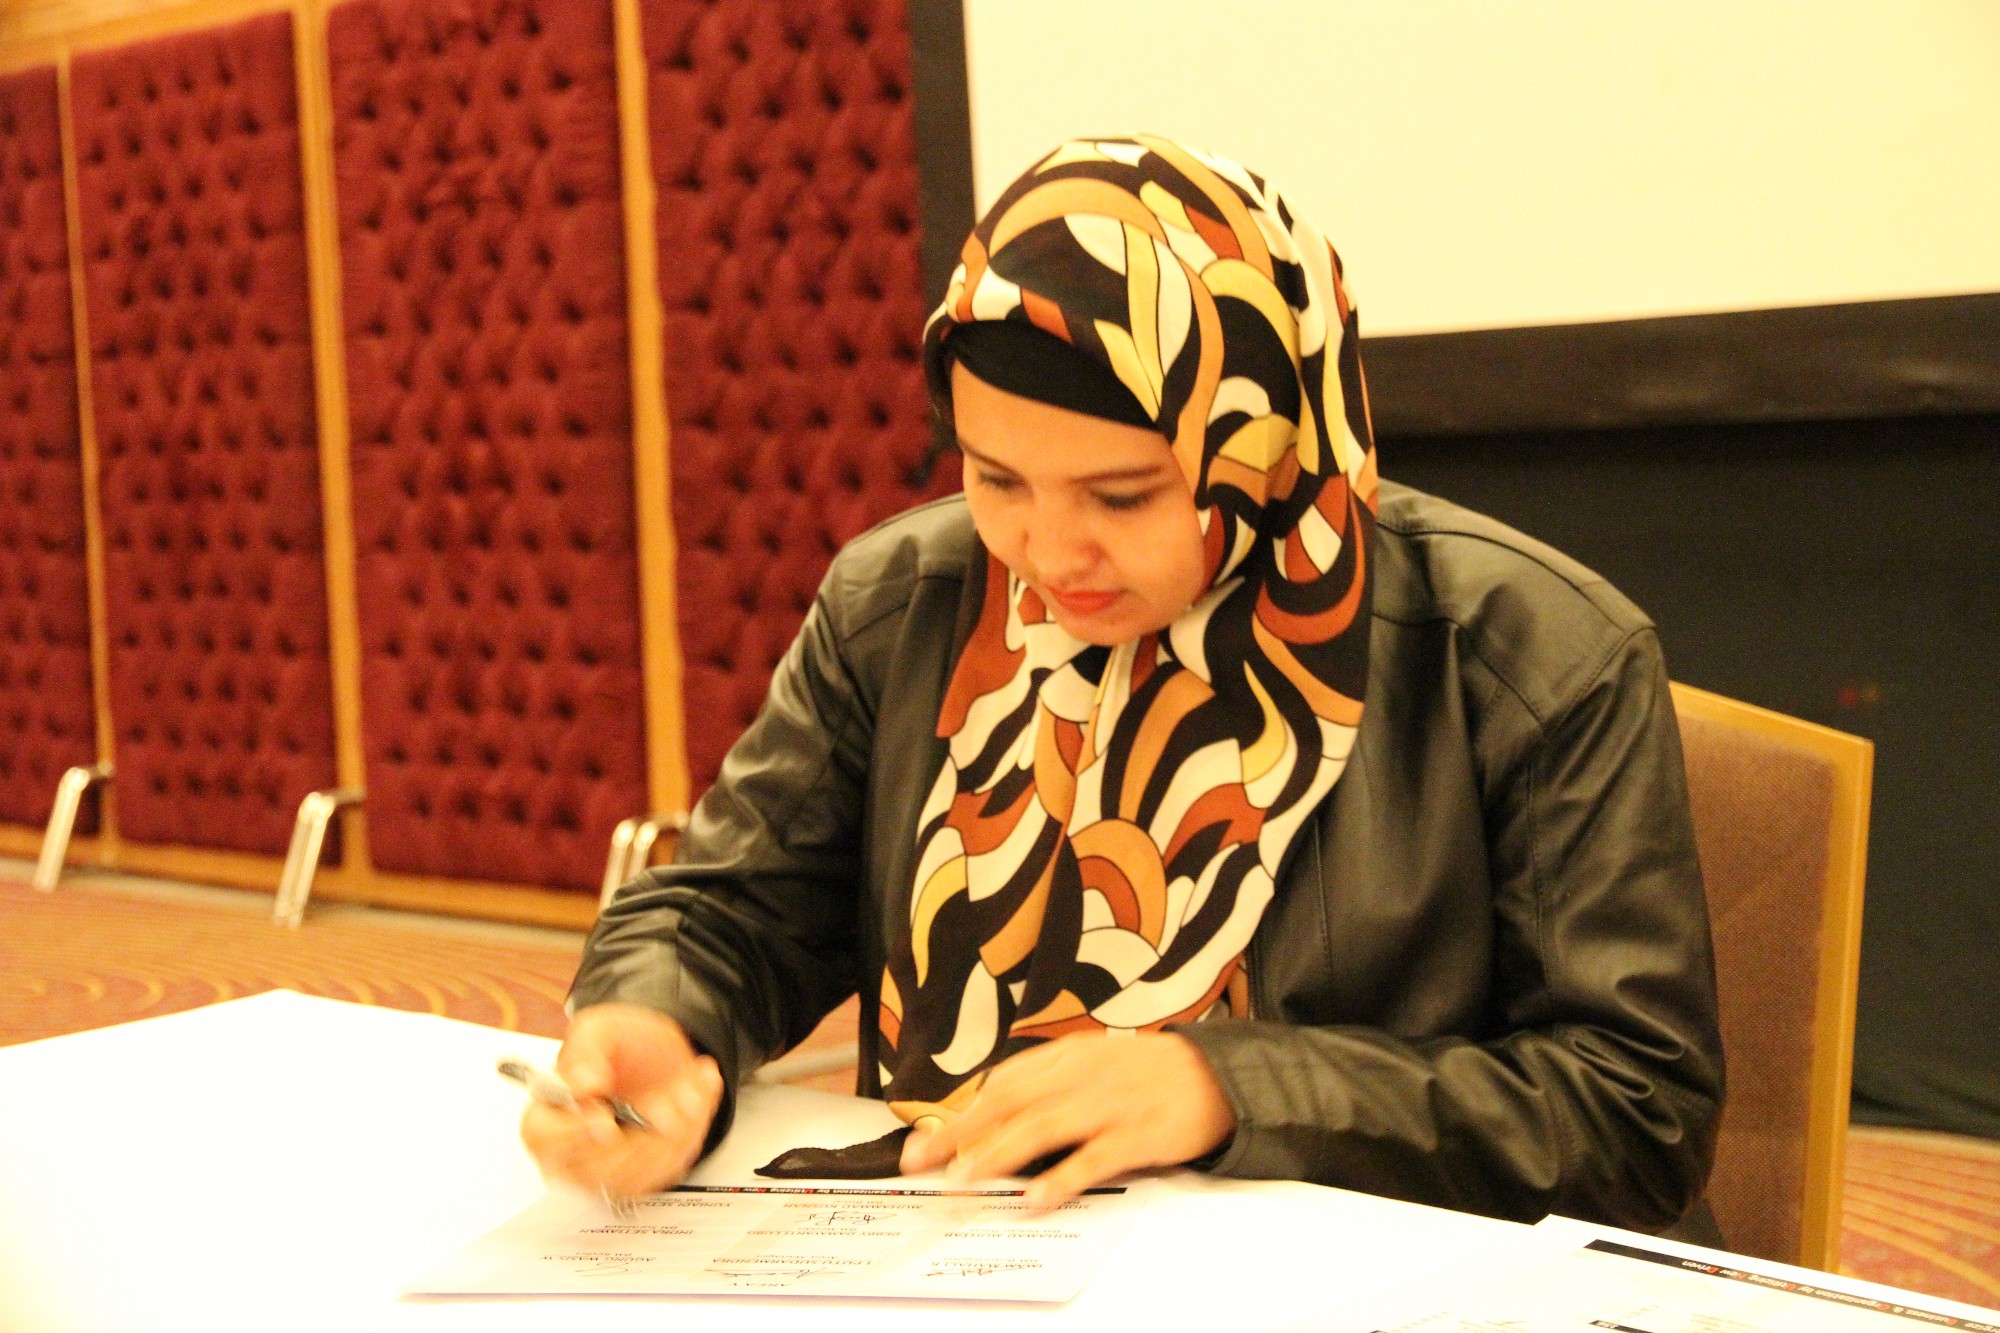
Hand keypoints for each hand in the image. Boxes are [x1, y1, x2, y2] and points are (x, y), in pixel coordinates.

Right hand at [519, 1003, 722, 1199]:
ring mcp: (609, 1168)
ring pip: (638, 1168)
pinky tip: (693, 1098)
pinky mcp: (643, 1175)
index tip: (605, 1118)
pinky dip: (690, 1129)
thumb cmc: (625, 1046)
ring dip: (673, 1126)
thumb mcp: (602, 1029)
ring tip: (684, 1089)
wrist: (664, 1055)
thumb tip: (581, 1084)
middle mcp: (574, 1148)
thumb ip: (585, 1050)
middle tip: (662, 1097)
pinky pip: (669, 1165)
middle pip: (596, 1164)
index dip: (573, 1133)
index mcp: (550, 1111)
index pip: (543, 1138)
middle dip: (640, 1130)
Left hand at [898, 1032, 1234, 1206]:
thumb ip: (1049, 1083)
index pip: (1002, 1084)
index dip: (960, 1113)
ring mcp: (1108, 1106)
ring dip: (998, 1154)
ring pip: (1042, 1128)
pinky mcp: (1137, 1136)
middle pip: (1009, 1103)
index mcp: (1067, 1057)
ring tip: (964, 1180)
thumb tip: (995, 1119)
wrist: (1217, 1074)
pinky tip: (1035, 1197)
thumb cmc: (1148, 1073)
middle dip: (960, 1134)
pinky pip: (1093, 1159)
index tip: (923, 1141)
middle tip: (921, 1164)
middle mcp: (1081, 1076)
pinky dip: (1061, 1178)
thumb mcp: (1093, 1062)